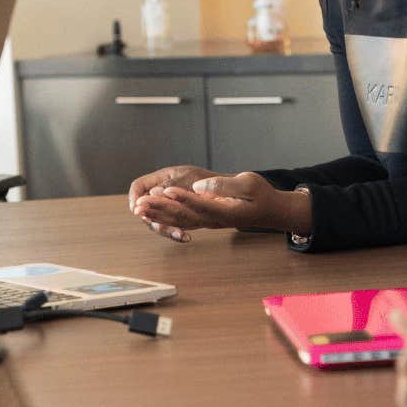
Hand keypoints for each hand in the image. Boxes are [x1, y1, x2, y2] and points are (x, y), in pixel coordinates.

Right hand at [127, 165, 220, 241]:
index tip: (137, 209)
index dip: (135, 197)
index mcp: (160, 178)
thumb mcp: (189, 177)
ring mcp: (167, 208)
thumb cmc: (206, 178)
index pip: (138, 186)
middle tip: (156, 225)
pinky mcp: (177, 219)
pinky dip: (177, 233)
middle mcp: (161, 194)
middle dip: (149, 218)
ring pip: (157, 221)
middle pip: (145, 207)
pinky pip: (171, 228)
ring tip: (177, 233)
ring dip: (164, 229)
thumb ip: (172, 184)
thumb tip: (153, 193)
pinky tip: (186, 237)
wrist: (224, 189)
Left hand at [139, 173, 305, 234]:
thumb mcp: (249, 183)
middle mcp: (213, 220)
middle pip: (184, 215)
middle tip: (141, 203)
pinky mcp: (204, 220)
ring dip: (158, 214)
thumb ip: (224, 185)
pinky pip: (181, 221)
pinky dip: (164, 218)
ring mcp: (208, 222)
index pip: (200, 204)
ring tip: (139, 208)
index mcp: (225, 211)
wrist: (268, 211)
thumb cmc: (260, 195)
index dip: (183, 198)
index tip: (166, 190)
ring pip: (179, 220)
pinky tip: (150, 215)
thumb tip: (199, 186)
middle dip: (161, 209)